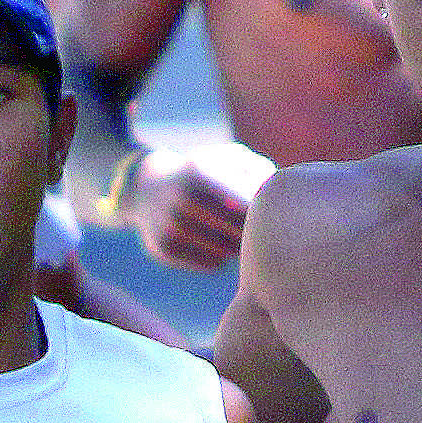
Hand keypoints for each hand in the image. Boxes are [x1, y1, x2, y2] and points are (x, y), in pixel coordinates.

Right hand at [119, 143, 269, 272]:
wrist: (146, 189)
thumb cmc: (204, 173)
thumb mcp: (226, 158)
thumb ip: (258, 170)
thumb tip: (275, 198)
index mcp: (199, 173)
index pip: (248, 204)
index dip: (264, 212)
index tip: (267, 211)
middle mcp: (181, 200)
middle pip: (239, 230)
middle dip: (253, 231)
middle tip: (257, 227)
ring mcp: (169, 227)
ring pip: (227, 251)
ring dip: (239, 246)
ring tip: (236, 234)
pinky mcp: (163, 250)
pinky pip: (211, 264)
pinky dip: (221, 257)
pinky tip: (216, 244)